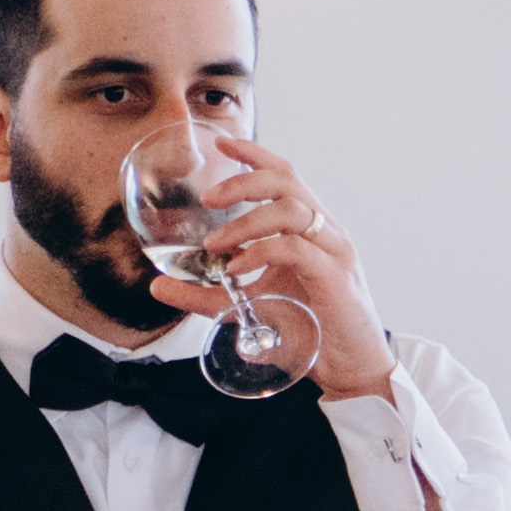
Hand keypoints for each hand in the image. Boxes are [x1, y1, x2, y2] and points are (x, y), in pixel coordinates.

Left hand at [182, 130, 392, 401]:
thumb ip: (206, 296)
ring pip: (292, 209)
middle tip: (209, 198)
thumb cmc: (309, 332)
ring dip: (248, 220)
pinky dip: (262, 251)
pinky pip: (295, 248)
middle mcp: (325, 232)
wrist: (352, 367)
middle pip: (288, 181)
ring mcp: (333, 251)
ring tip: (216, 243)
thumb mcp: (248, 309)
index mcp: (309, 230)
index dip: (255, 155)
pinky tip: (238, 267)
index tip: (223, 142)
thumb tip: (158, 287)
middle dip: (244, 180)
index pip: (285, 176)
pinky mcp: (334, 277)